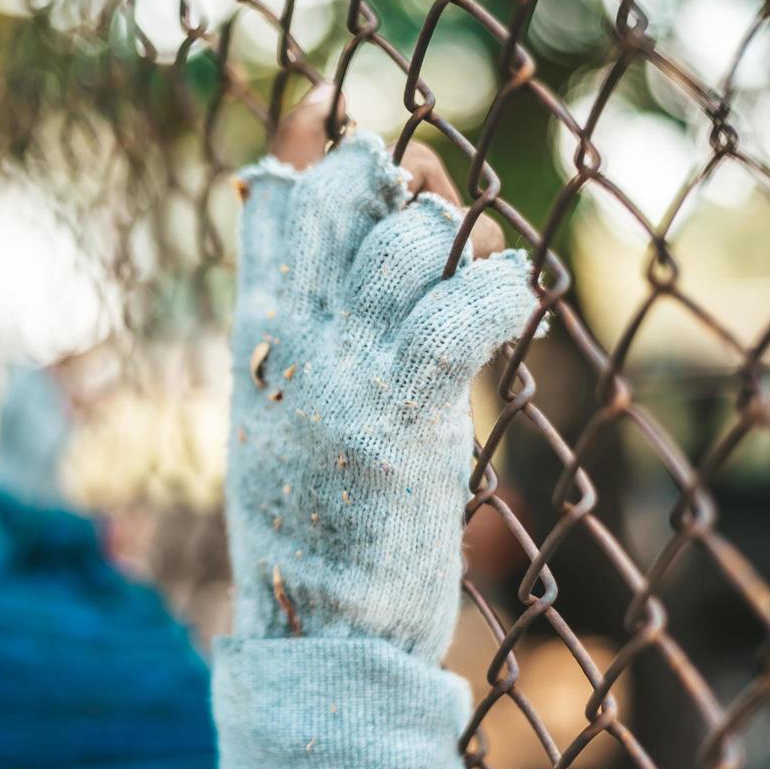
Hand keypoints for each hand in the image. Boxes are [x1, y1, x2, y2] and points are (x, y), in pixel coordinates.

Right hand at [226, 86, 537, 661]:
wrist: (317, 634)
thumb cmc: (312, 528)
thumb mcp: (278, 420)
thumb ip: (295, 340)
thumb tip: (334, 275)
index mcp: (255, 343)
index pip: (274, 214)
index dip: (318, 163)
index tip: (349, 133)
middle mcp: (290, 347)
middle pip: (337, 209)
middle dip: (384, 181)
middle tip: (415, 185)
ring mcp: (341, 379)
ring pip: (403, 250)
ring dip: (449, 237)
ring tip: (471, 254)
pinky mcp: (400, 421)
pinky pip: (455, 318)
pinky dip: (495, 290)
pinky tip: (514, 286)